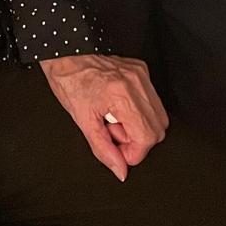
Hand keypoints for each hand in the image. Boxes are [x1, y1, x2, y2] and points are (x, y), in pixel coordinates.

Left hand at [40, 54, 167, 180]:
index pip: (147, 137)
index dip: (133, 153)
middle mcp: (136, 82)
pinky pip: (153, 100)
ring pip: (159, 116)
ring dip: (139, 125)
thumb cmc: (69, 83)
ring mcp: (141, 74)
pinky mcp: (142, 69)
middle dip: (137, 140)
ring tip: (115, 118)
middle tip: (113, 131)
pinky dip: (139, 111)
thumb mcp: (83, 122)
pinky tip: (119, 106)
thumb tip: (121, 170)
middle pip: (158, 130)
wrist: (65, 55)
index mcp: (121, 95)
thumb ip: (104, 149)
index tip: (117, 150)